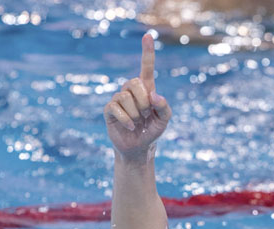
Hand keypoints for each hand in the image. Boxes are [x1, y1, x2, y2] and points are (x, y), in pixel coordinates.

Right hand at [104, 33, 171, 160]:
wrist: (139, 148)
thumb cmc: (152, 131)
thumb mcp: (164, 120)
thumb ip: (164, 107)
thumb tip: (154, 95)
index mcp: (146, 89)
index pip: (146, 67)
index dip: (147, 52)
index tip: (147, 35)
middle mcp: (131, 90)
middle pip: (134, 82)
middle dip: (143, 101)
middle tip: (146, 114)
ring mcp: (119, 99)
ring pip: (124, 96)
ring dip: (135, 113)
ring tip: (138, 122)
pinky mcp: (110, 110)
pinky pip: (115, 107)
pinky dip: (126, 119)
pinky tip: (130, 127)